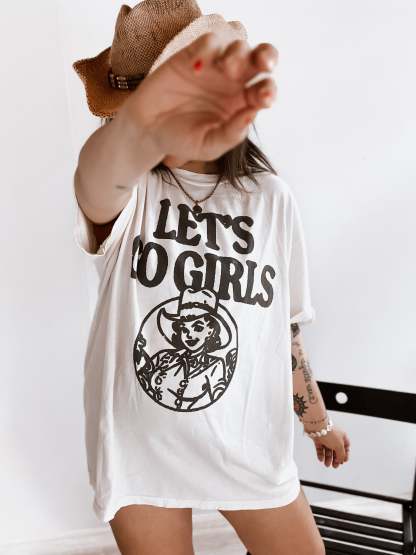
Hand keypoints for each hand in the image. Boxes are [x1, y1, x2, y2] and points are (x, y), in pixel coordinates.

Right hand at [122, 32, 277, 166]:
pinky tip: (197, 68)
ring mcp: (214, 66)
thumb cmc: (180, 140)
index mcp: (242, 103)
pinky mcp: (192, 54)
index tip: (263, 98)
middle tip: (263, 65)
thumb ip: (232, 134)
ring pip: (238, 46)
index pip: (264, 90)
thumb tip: (253, 114)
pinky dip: (208, 48)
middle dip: (266, 57)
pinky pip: (209, 41)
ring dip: (238, 54)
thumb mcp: (208, 146)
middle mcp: (233, 82)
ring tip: (226, 69)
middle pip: (260, 59)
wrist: (147, 129)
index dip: (268, 91)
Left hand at [308, 426, 350, 468]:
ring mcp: (326, 437)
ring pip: (328, 450)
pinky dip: (321, 454)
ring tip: (326, 464)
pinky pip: (320, 448)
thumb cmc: (330, 433)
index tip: (343, 462)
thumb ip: (341, 454)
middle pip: (336, 450)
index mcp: (342, 436)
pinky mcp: (318, 438)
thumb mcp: (340, 446)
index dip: (345, 454)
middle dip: (335, 458)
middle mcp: (334, 437)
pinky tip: (321, 459)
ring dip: (328, 458)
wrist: (317, 427)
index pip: (346, 446)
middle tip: (334, 466)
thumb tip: (341, 460)